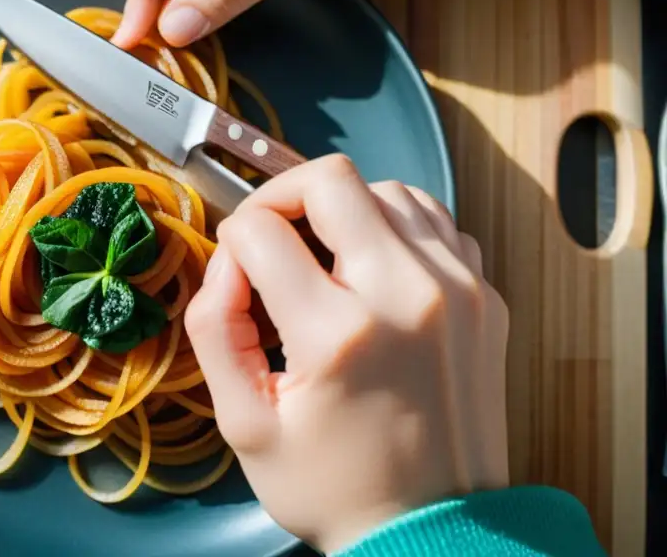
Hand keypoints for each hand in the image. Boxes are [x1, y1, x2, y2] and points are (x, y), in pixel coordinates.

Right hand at [185, 155, 509, 553]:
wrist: (435, 534)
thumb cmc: (336, 487)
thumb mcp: (246, 425)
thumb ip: (214, 331)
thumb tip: (224, 265)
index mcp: (339, 333)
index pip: (260, 231)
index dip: (230, 247)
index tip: (236, 280)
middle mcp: (407, 294)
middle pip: (332, 179)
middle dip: (283, 196)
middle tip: (271, 237)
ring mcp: (458, 289)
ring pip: (389, 188)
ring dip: (343, 208)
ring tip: (324, 255)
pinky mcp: (486, 297)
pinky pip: (434, 222)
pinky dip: (395, 227)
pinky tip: (374, 268)